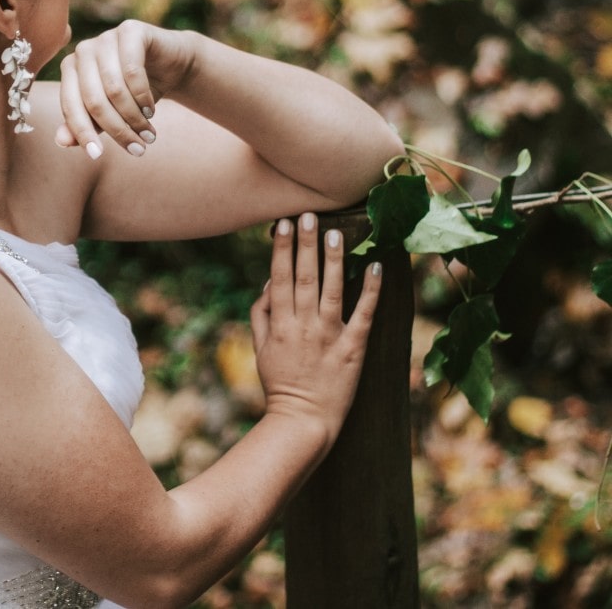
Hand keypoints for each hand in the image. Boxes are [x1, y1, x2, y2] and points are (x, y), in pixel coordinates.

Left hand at [55, 20, 197, 158]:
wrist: (170, 65)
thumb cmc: (133, 92)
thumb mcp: (109, 112)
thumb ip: (85, 124)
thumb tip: (61, 141)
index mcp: (70, 69)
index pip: (69, 106)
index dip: (82, 133)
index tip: (97, 155)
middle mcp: (83, 51)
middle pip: (93, 100)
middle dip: (117, 130)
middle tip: (137, 149)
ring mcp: (106, 37)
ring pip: (114, 89)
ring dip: (134, 118)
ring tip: (148, 134)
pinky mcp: (130, 30)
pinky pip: (133, 71)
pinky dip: (143, 97)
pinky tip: (151, 110)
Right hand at [250, 213, 380, 448]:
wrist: (303, 420)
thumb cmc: (280, 383)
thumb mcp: (261, 348)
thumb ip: (262, 314)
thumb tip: (269, 282)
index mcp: (280, 324)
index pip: (280, 278)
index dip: (282, 250)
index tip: (285, 224)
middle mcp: (304, 325)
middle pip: (304, 277)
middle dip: (306, 244)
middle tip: (310, 216)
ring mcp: (330, 336)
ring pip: (331, 289)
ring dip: (334, 259)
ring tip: (336, 233)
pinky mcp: (353, 348)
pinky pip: (363, 314)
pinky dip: (369, 290)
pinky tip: (374, 266)